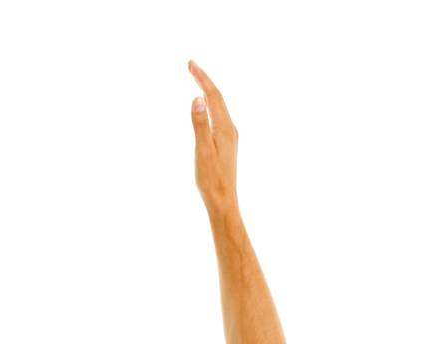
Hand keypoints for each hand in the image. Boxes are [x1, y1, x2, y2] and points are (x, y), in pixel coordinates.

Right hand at [188, 60, 238, 215]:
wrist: (223, 202)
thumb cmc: (211, 179)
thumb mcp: (202, 150)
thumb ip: (200, 124)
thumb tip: (198, 98)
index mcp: (225, 128)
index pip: (213, 95)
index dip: (202, 78)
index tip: (190, 64)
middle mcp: (230, 130)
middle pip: (218, 98)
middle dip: (204, 81)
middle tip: (190, 66)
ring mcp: (230, 138)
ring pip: (220, 107)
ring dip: (208, 92)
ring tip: (197, 80)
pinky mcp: (227, 146)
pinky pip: (219, 117)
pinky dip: (211, 105)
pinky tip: (207, 108)